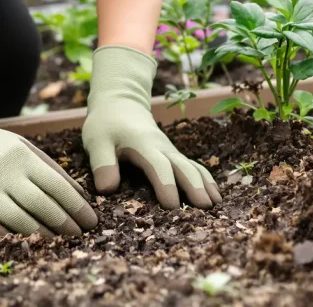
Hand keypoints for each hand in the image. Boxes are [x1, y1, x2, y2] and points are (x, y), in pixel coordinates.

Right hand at [0, 80, 97, 236]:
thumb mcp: (22, 146)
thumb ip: (49, 168)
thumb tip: (78, 195)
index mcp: (22, 157)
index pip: (56, 186)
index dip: (77, 207)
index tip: (91, 221)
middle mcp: (3, 173)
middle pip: (40, 206)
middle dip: (64, 224)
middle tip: (79, 236)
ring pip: (17, 220)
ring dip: (41, 235)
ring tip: (57, 242)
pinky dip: (9, 237)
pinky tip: (24, 243)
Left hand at [82, 46, 221, 208]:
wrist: (121, 104)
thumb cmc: (107, 125)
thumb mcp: (97, 141)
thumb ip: (102, 163)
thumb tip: (107, 190)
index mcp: (143, 145)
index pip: (157, 165)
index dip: (165, 184)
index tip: (171, 205)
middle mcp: (162, 148)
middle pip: (183, 167)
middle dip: (194, 186)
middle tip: (205, 208)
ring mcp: (170, 152)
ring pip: (192, 167)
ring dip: (204, 184)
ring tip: (215, 205)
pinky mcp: (173, 155)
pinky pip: (193, 167)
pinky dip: (205, 179)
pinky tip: (214, 195)